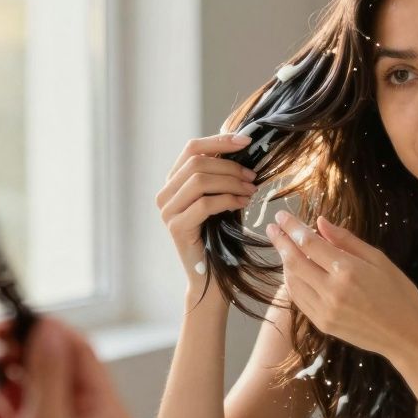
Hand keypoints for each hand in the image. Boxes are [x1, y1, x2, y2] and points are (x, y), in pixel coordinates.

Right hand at [155, 134, 258, 285]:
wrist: (213, 276)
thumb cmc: (219, 237)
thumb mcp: (221, 198)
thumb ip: (223, 175)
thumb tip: (244, 148)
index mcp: (173, 182)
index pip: (192, 148)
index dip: (219, 140)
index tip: (246, 141)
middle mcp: (164, 194)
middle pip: (197, 162)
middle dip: (230, 166)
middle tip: (252, 177)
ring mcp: (167, 211)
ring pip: (200, 181)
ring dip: (231, 182)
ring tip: (251, 191)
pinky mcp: (176, 227)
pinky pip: (204, 204)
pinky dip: (228, 200)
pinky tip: (243, 203)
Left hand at [266, 211, 417, 362]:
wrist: (407, 334)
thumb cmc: (399, 292)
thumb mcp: (378, 259)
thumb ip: (346, 240)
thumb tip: (320, 222)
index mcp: (347, 270)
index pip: (308, 243)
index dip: (292, 227)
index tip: (281, 216)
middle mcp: (332, 290)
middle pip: (293, 261)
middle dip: (280, 242)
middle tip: (272, 228)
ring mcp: (324, 310)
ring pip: (292, 282)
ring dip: (284, 262)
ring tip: (284, 248)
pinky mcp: (322, 324)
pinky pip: (299, 299)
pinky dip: (292, 283)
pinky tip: (294, 271)